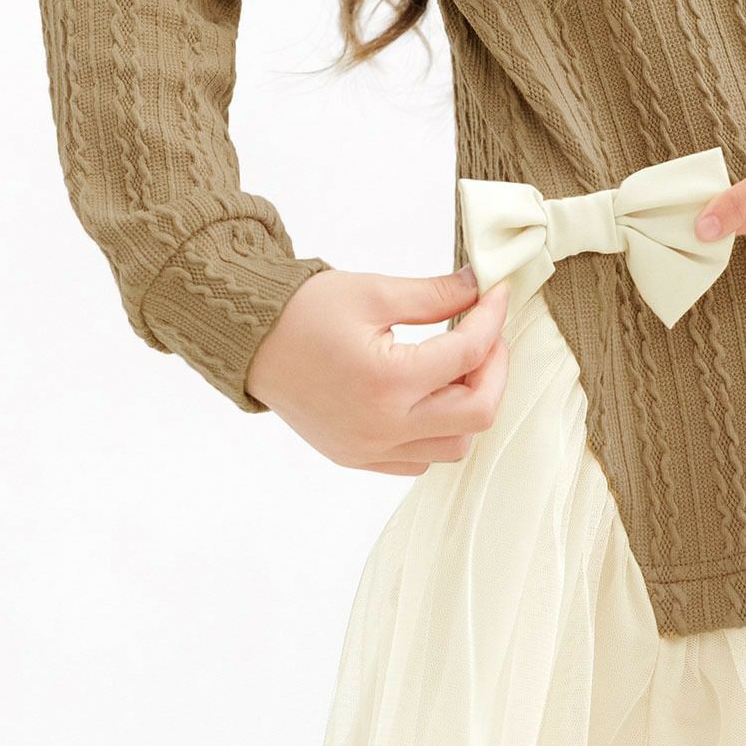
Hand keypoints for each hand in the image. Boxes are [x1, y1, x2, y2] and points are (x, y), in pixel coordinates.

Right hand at [244, 265, 510, 473]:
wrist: (249, 343)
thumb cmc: (304, 312)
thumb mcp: (374, 291)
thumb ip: (434, 294)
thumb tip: (479, 286)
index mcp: (387, 382)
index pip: (468, 355)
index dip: (492, 319)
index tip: (496, 293)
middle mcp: (381, 427)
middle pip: (477, 414)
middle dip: (495, 368)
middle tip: (487, 333)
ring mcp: (369, 449)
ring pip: (455, 446)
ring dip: (470, 403)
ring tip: (459, 361)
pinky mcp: (358, 456)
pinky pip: (420, 459)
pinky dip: (440, 429)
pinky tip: (431, 390)